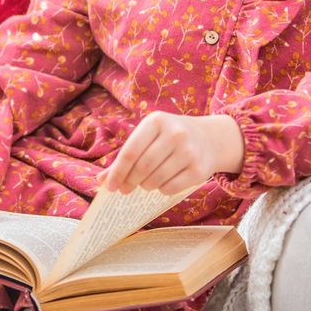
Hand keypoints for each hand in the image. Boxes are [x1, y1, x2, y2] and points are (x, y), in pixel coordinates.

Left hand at [97, 112, 242, 195]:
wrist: (210, 138)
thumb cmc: (169, 138)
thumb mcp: (148, 137)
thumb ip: (125, 156)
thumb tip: (101, 181)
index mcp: (157, 121)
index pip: (130, 151)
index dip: (117, 172)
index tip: (110, 186)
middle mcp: (175, 133)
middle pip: (142, 167)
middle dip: (129, 181)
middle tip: (124, 189)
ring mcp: (189, 151)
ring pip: (155, 179)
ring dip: (145, 186)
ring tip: (145, 183)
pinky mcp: (200, 170)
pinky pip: (170, 188)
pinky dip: (161, 190)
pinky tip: (162, 182)